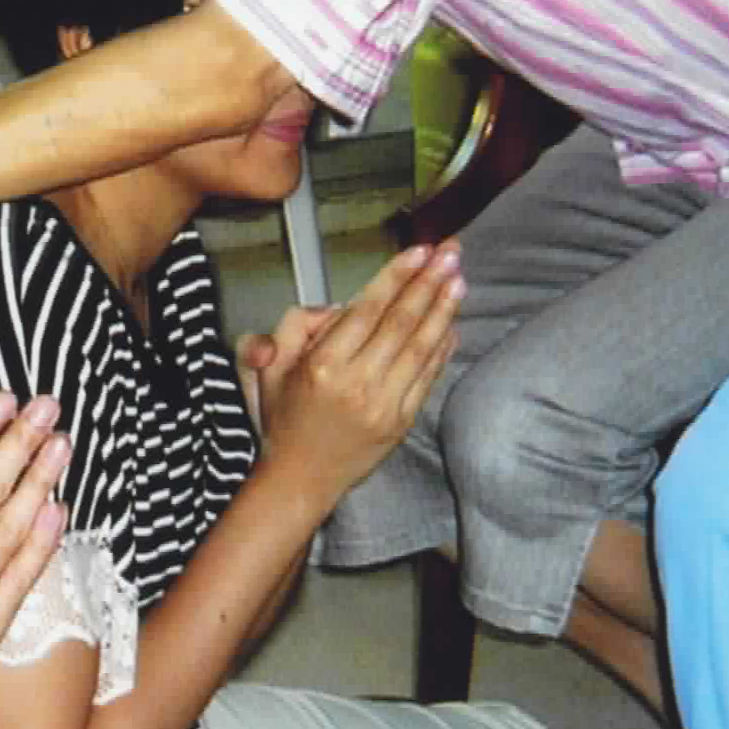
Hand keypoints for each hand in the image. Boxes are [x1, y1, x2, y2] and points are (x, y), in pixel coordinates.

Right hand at [248, 241, 462, 501]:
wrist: (301, 478)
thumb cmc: (284, 417)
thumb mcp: (268, 366)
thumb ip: (295, 325)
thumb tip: (338, 307)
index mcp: (323, 366)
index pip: (368, 309)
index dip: (396, 275)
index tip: (419, 250)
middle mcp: (357, 384)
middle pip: (402, 323)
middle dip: (429, 283)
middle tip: (451, 252)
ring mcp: (385, 405)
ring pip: (421, 348)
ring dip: (443, 309)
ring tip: (459, 279)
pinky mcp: (402, 421)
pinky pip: (428, 377)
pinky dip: (443, 347)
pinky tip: (452, 321)